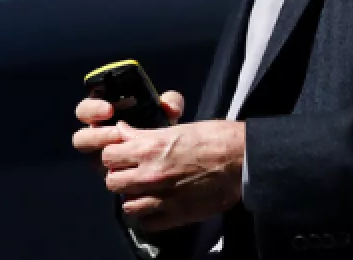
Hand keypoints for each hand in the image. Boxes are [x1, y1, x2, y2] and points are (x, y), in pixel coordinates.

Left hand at [72, 92, 245, 230]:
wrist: (244, 159)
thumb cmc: (216, 138)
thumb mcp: (179, 128)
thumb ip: (147, 134)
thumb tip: (124, 131)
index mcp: (151, 147)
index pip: (108, 155)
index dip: (115, 155)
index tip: (123, 155)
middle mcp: (151, 173)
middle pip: (112, 182)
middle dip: (120, 177)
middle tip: (133, 173)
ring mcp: (163, 197)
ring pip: (127, 205)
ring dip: (134, 197)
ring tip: (145, 191)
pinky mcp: (177, 215)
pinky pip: (148, 223)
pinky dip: (149, 216)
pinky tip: (157, 206)